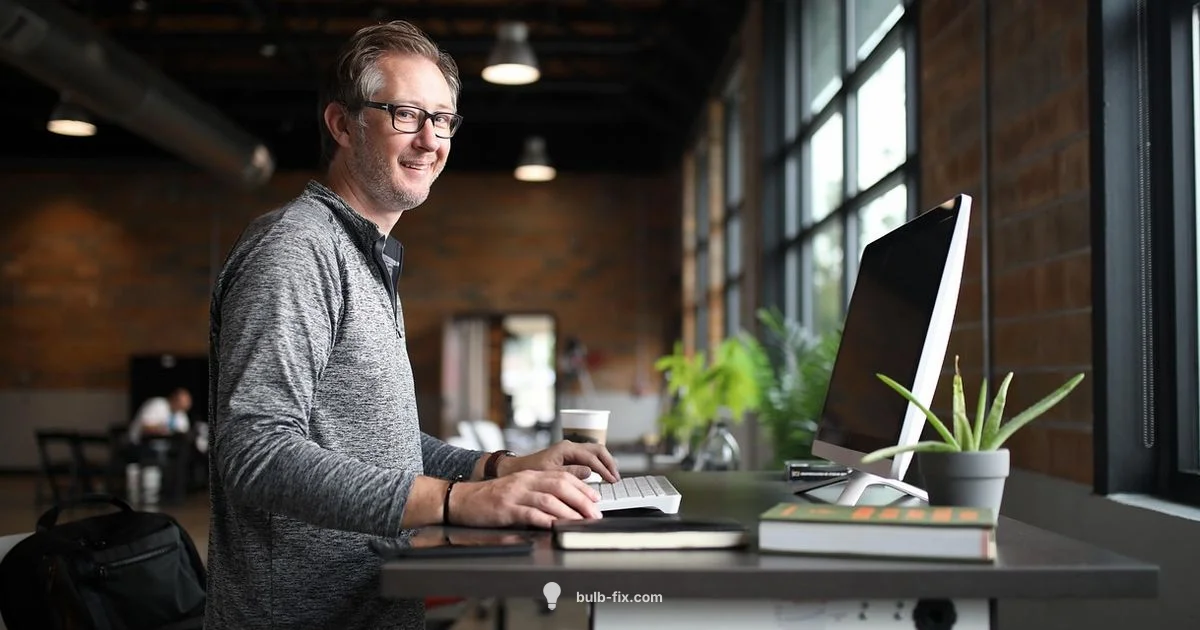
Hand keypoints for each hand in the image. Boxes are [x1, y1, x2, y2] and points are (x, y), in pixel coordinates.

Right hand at [450, 470, 602, 528]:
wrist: (461, 499)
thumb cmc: (490, 498)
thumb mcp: (518, 488)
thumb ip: (539, 491)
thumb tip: (566, 501)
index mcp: (530, 475)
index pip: (563, 477)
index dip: (582, 488)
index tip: (595, 500)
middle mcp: (525, 481)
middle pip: (560, 486)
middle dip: (581, 500)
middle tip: (594, 514)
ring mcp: (514, 495)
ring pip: (548, 499)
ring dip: (568, 512)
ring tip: (581, 522)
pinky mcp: (505, 509)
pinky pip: (529, 514)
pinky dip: (545, 520)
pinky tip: (555, 526)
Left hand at [500, 441, 619, 481]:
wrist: (517, 469)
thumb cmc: (531, 471)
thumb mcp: (550, 474)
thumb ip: (570, 473)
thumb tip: (589, 473)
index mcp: (566, 449)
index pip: (591, 457)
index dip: (604, 469)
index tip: (611, 480)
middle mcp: (570, 446)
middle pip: (598, 450)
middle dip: (609, 463)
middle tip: (616, 478)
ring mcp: (571, 450)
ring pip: (595, 452)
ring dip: (605, 463)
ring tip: (612, 476)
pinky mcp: (570, 456)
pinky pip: (589, 456)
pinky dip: (599, 464)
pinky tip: (602, 474)